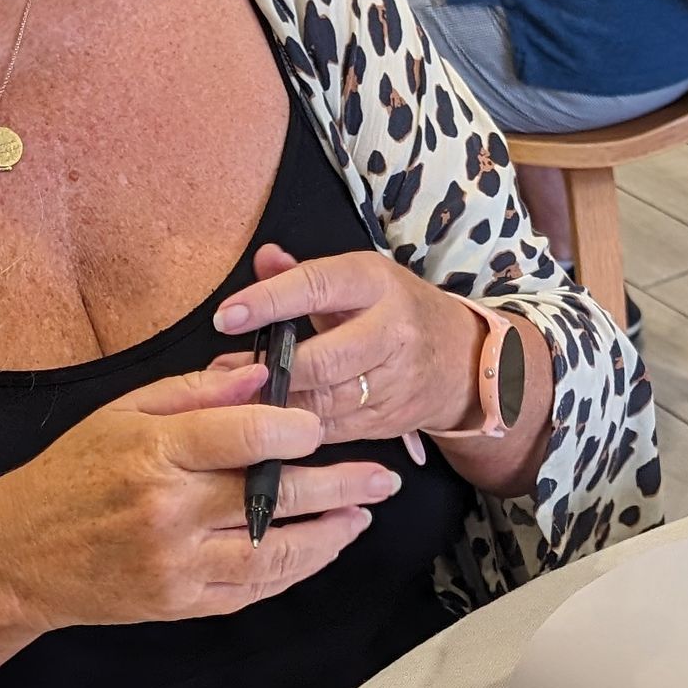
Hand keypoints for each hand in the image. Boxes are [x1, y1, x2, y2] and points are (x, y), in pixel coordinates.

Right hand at [0, 357, 401, 629]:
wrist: (17, 556)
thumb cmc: (69, 474)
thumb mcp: (120, 412)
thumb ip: (194, 393)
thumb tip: (261, 372)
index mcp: (153, 452)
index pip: (245, 436)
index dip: (295, 429)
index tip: (321, 425)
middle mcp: (168, 511)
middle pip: (273, 498)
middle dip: (338, 486)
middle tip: (382, 476)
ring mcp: (176, 565)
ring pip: (274, 554)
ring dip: (328, 536)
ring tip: (362, 515)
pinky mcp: (179, 604)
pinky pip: (252, 589)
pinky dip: (293, 571)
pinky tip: (321, 549)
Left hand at [213, 244, 480, 446]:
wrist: (463, 360)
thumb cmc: (396, 311)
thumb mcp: (358, 280)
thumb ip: (302, 274)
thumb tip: (262, 258)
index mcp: (377, 284)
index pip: (317, 286)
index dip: (269, 302)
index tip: (226, 316)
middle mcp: (392, 331)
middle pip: (323, 359)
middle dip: (273, 370)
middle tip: (223, 373)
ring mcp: (395, 380)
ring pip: (326, 401)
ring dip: (277, 404)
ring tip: (234, 400)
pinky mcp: (390, 419)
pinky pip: (334, 429)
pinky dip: (297, 428)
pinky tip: (269, 422)